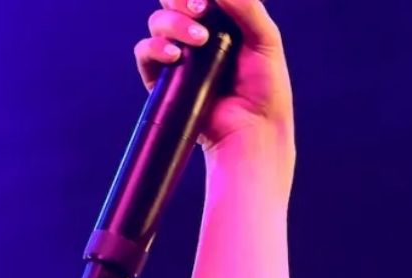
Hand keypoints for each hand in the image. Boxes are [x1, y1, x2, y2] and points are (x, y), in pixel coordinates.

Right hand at [133, 0, 293, 156]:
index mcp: (221, 21)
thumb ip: (246, 6)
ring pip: (158, 22)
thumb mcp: (266, 39)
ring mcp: (179, 56)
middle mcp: (197, 35)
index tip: (205, 1)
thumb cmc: (266, 88)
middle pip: (173, 1)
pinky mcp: (162, 79)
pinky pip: (145, 52)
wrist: (253, 130)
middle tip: (199, 9)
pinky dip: (155, 47)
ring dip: (173, 23)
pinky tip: (173, 55)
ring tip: (198, 39)